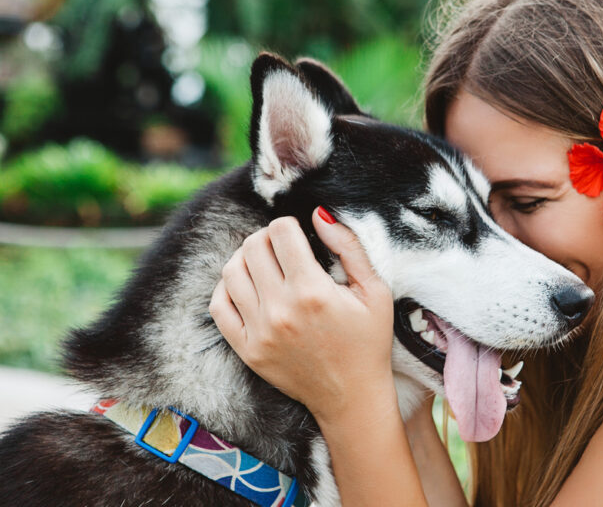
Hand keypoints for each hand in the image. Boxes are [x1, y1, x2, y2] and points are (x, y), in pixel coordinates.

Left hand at [209, 207, 394, 425]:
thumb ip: (349, 247)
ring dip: (245, 258)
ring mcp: (259, 332)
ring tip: (264, 263)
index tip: (299, 233)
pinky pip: (219, 307)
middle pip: (253, 247)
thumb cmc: (368, 341)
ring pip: (231, 272)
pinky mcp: (247, 350)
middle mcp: (280, 310)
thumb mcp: (374, 291)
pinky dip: (226, 288)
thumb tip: (319, 214)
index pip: (281, 232)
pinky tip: (247, 286)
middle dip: (267, 238)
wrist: (352, 396)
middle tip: (282, 247)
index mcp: (313, 291)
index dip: (289, 224)